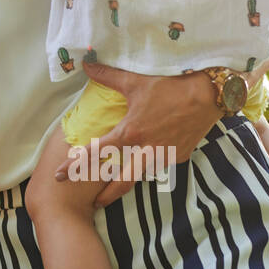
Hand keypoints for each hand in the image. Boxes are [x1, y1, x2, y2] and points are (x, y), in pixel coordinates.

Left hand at [57, 62, 220, 207]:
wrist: (208, 94)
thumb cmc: (170, 85)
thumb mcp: (135, 81)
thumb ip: (107, 76)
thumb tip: (86, 64)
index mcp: (130, 133)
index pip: (96, 153)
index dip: (75, 165)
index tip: (59, 176)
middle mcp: (146, 150)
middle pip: (121, 181)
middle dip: (106, 195)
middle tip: (93, 204)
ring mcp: (165, 156)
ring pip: (141, 174)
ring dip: (128, 181)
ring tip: (116, 189)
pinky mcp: (179, 156)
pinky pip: (161, 163)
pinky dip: (151, 162)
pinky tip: (150, 156)